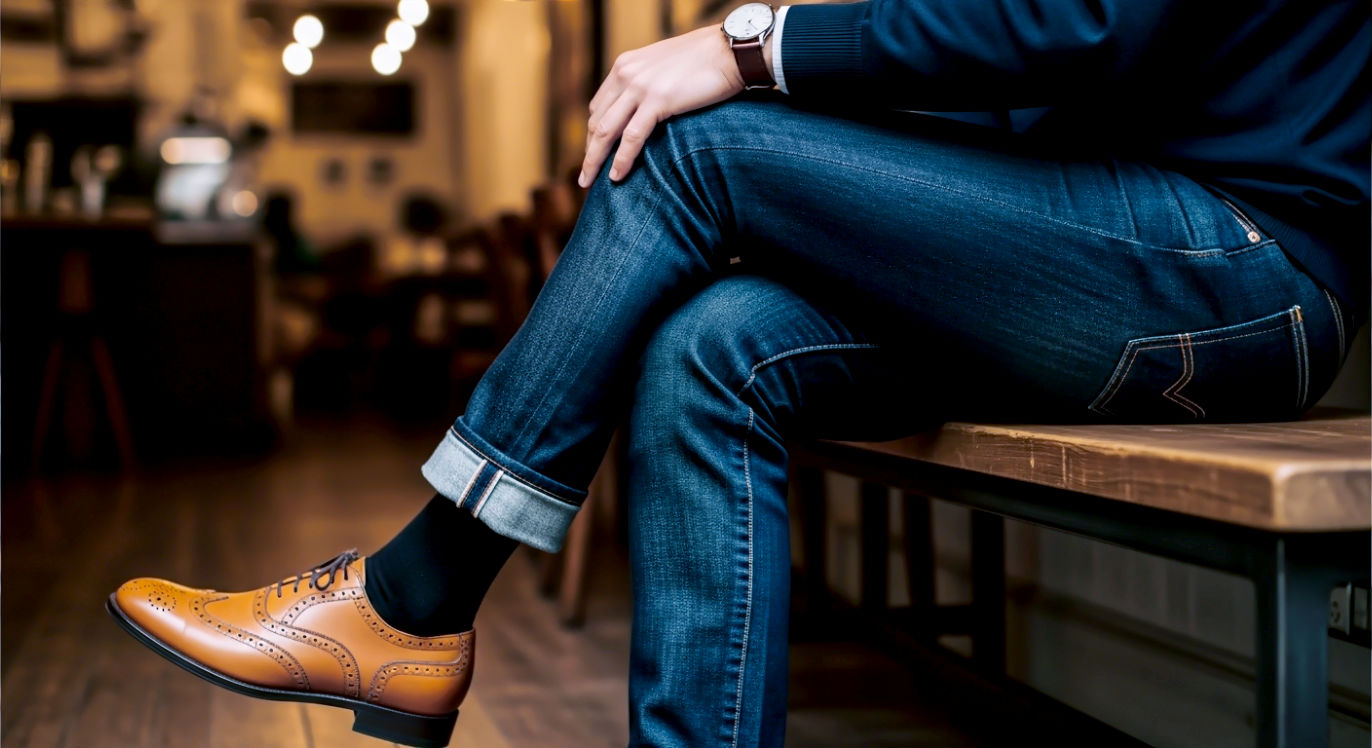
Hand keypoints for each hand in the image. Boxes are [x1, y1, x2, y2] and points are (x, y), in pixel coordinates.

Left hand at [580, 26, 744, 187]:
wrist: (729, 51)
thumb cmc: (705, 60)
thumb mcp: (664, 67)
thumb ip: (648, 84)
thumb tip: (645, 107)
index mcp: (625, 66)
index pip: (599, 105)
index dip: (593, 133)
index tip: (594, 153)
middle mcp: (626, 74)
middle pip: (597, 120)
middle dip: (589, 151)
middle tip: (585, 176)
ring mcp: (640, 87)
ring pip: (606, 131)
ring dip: (594, 160)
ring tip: (589, 183)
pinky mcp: (657, 100)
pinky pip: (632, 137)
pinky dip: (621, 159)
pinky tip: (616, 176)